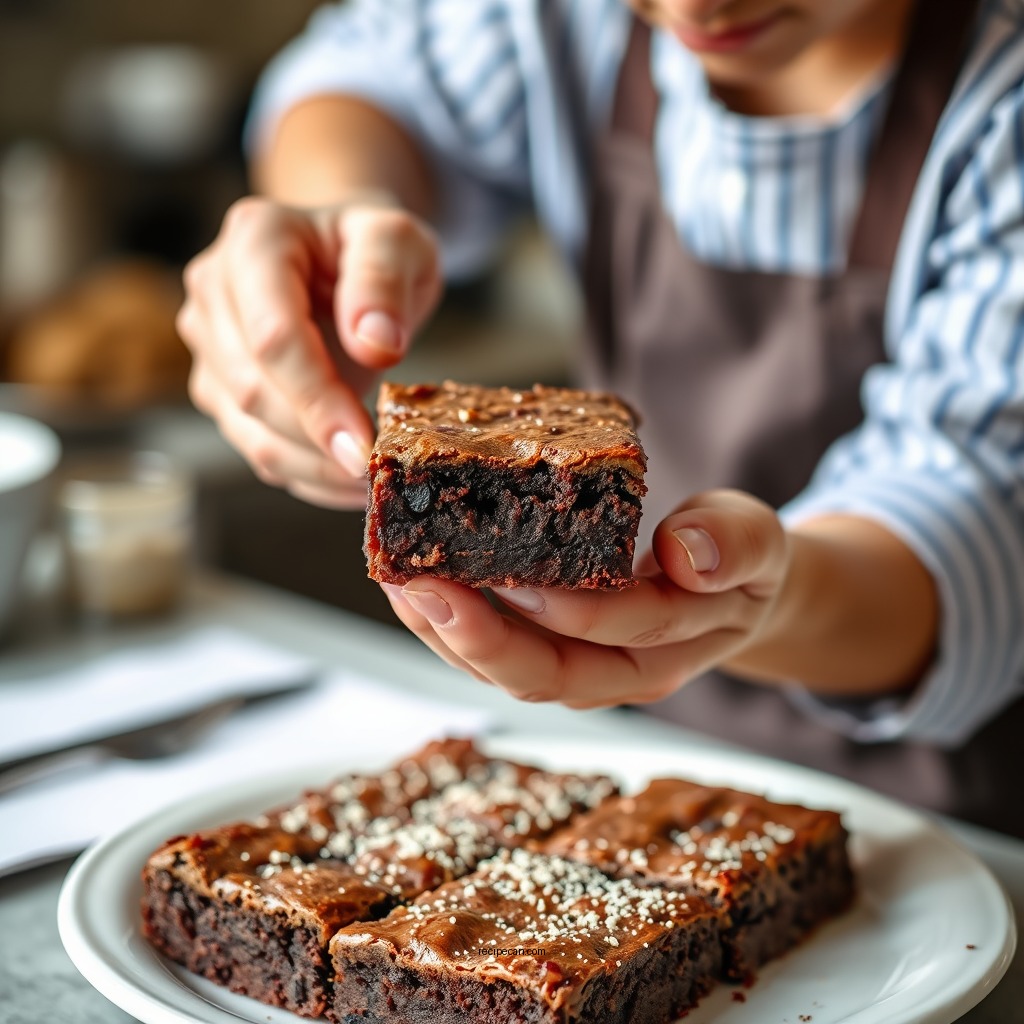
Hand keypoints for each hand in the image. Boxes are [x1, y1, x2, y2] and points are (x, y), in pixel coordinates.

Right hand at [177, 194, 441, 507]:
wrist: (346, 256)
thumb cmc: (372, 246)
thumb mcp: (399, 240)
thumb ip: (385, 280)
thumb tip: (374, 345)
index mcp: (255, 240)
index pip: (273, 336)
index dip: (317, 398)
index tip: (364, 445)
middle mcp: (213, 290)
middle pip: (253, 389)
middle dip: (316, 441)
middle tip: (377, 471)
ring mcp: (208, 343)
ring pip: (248, 430)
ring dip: (311, 467)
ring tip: (371, 480)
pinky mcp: (219, 388)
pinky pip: (256, 447)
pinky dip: (305, 474)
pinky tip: (348, 482)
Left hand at [380, 490, 790, 708]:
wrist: (731, 587)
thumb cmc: (737, 558)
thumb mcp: (758, 540)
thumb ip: (734, 544)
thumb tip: (687, 553)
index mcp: (672, 646)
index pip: (613, 635)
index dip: (560, 608)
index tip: (506, 570)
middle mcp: (617, 671)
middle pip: (543, 674)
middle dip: (475, 636)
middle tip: (418, 585)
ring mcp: (580, 666)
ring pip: (508, 668)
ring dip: (447, 631)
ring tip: (399, 579)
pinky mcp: (550, 647)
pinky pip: (496, 645)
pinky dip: (452, 618)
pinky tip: (415, 579)